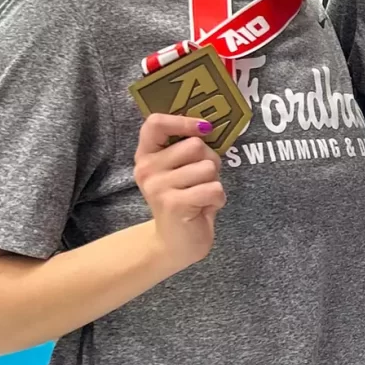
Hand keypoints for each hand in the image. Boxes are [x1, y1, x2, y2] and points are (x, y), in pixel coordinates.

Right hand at [133, 114, 225, 267]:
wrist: (175, 244)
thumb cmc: (185, 200)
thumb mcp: (181, 170)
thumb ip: (189, 148)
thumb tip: (208, 126)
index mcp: (146, 156)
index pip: (155, 123)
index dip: (183, 121)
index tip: (204, 128)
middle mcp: (147, 169)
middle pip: (196, 145)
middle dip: (210, 161)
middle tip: (201, 180)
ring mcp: (158, 187)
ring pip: (208, 168)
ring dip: (214, 182)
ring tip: (200, 196)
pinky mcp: (174, 204)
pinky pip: (214, 188)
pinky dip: (218, 199)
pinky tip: (204, 208)